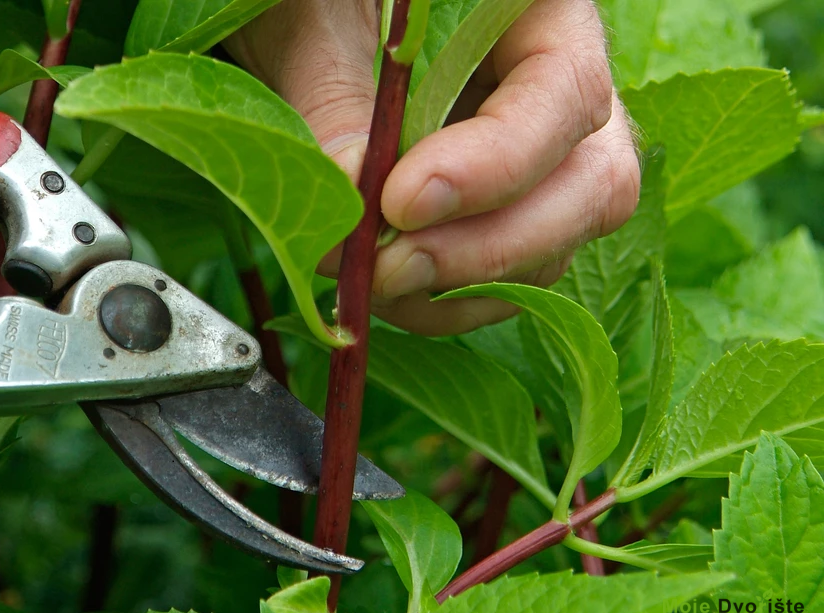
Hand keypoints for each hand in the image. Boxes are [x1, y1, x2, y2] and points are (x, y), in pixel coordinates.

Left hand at [228, 0, 639, 335]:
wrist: (303, 25)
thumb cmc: (312, 2)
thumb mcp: (314, 27)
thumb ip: (333, 99)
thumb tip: (356, 196)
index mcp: (537, 13)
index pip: (565, 91)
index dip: (496, 163)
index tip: (401, 202)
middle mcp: (557, 92)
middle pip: (591, 186)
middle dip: (489, 247)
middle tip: (388, 269)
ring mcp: (540, 160)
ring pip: (556, 244)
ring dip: (465, 284)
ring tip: (372, 280)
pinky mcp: (504, 212)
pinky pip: (514, 277)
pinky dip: (454, 301)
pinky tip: (392, 293)